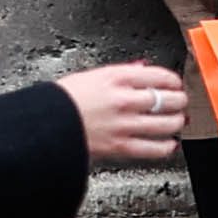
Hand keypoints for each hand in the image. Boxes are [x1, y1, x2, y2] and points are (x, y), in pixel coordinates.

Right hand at [57, 60, 186, 165]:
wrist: (39, 127)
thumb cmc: (57, 102)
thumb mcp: (87, 77)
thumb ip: (120, 73)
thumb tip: (142, 69)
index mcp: (114, 78)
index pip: (161, 75)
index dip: (173, 80)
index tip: (173, 84)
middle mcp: (123, 100)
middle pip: (170, 99)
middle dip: (178, 101)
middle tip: (177, 103)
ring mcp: (124, 125)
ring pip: (169, 123)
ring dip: (176, 122)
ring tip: (175, 121)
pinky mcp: (121, 147)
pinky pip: (156, 148)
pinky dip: (166, 146)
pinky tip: (167, 143)